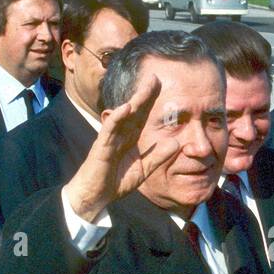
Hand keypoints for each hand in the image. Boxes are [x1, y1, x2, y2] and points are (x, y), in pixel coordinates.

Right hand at [63, 73, 172, 221]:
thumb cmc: (116, 180)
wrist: (96, 196)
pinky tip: (126, 108)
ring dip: (134, 102)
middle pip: (134, 111)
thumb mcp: (144, 170)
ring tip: (145, 88)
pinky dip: (117, 118)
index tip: (161, 84)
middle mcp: (120, 134)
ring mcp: (110, 138)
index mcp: (130, 138)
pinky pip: (109, 130)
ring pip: (123, 116)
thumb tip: (176, 143)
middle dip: (144, 94)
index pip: (142, 115)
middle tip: (155, 77)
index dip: (151, 100)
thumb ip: (158, 157)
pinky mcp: (101, 147)